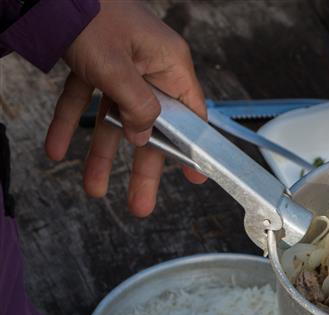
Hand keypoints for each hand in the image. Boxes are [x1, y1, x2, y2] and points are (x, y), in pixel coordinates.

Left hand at [44, 0, 206, 216]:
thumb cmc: (91, 15)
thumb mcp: (118, 69)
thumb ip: (137, 107)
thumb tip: (144, 136)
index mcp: (169, 65)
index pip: (191, 116)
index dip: (192, 150)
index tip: (195, 179)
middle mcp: (150, 67)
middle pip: (150, 127)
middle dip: (141, 168)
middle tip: (140, 205)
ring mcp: (122, 65)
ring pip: (115, 118)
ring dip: (101, 153)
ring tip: (92, 188)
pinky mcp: (95, 61)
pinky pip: (87, 99)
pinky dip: (70, 122)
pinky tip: (55, 148)